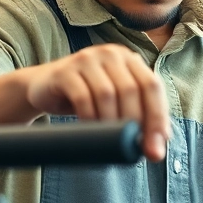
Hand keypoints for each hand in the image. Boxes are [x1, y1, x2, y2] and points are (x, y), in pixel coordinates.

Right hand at [25, 44, 170, 160]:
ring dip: (111, 122)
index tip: (155, 147)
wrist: (43, 88)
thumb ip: (138, 116)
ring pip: (107, 93)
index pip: (152, 85)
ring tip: (109, 140)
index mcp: (129, 59)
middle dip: (135, 124)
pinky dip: (89, 118)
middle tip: (132, 149)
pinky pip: (82, 97)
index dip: (157, 117)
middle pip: (131, 89)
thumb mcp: (115, 102)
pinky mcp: (65, 71)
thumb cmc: (86, 96)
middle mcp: (110, 54)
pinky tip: (90, 129)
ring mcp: (87, 59)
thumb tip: (159, 146)